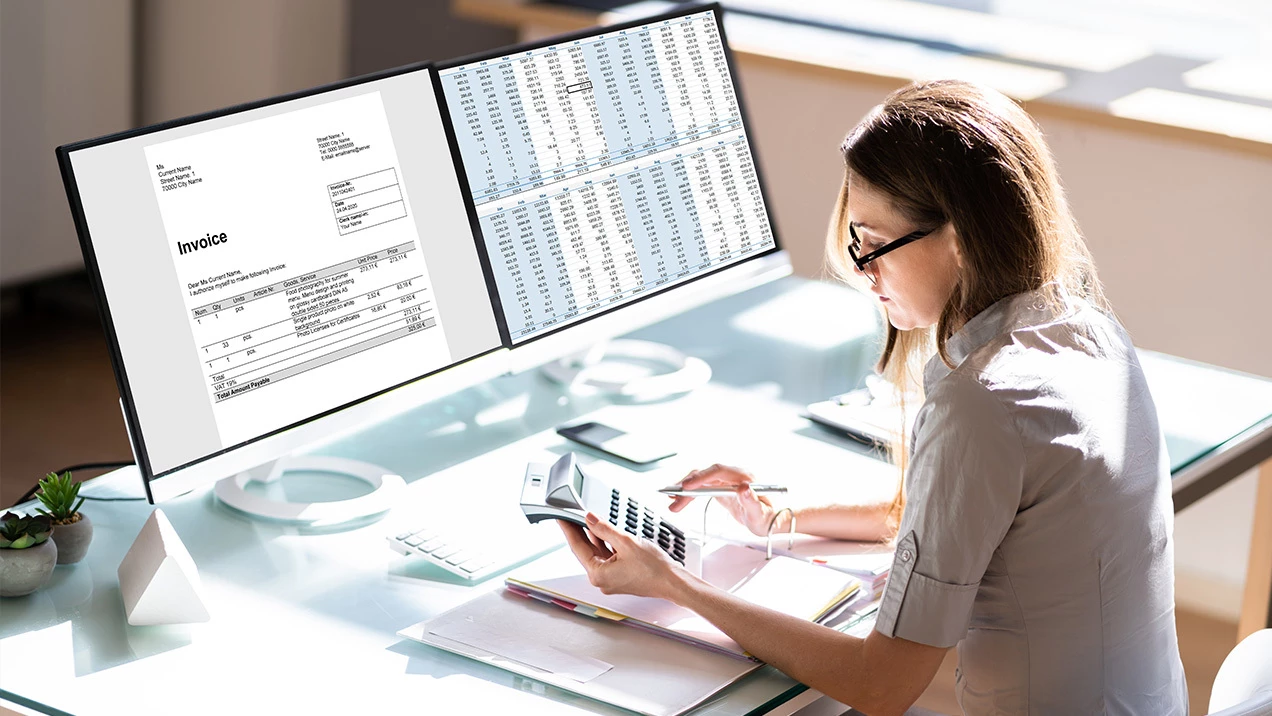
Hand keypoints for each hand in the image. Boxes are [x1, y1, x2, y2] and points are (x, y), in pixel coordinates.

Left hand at [557, 513, 683, 599]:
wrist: (672, 582)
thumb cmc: (654, 568)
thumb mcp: (626, 542)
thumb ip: (604, 529)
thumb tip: (589, 519)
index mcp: (598, 574)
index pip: (577, 547)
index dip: (568, 529)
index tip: (561, 517)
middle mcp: (601, 579)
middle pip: (585, 550)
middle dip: (579, 531)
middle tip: (570, 515)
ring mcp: (609, 579)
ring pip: (596, 553)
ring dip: (592, 537)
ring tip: (586, 519)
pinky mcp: (618, 576)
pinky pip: (606, 557)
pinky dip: (604, 544)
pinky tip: (603, 532)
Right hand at [667, 463, 776, 536]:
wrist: (769, 519)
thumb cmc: (767, 517)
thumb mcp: (761, 514)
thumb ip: (753, 502)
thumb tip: (744, 489)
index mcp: (744, 477)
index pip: (718, 471)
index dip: (702, 477)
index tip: (687, 486)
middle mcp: (733, 475)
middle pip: (706, 474)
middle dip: (688, 485)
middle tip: (674, 497)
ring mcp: (725, 481)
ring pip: (701, 480)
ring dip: (685, 489)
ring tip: (671, 500)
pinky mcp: (719, 487)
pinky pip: (701, 486)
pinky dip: (689, 493)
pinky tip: (678, 499)